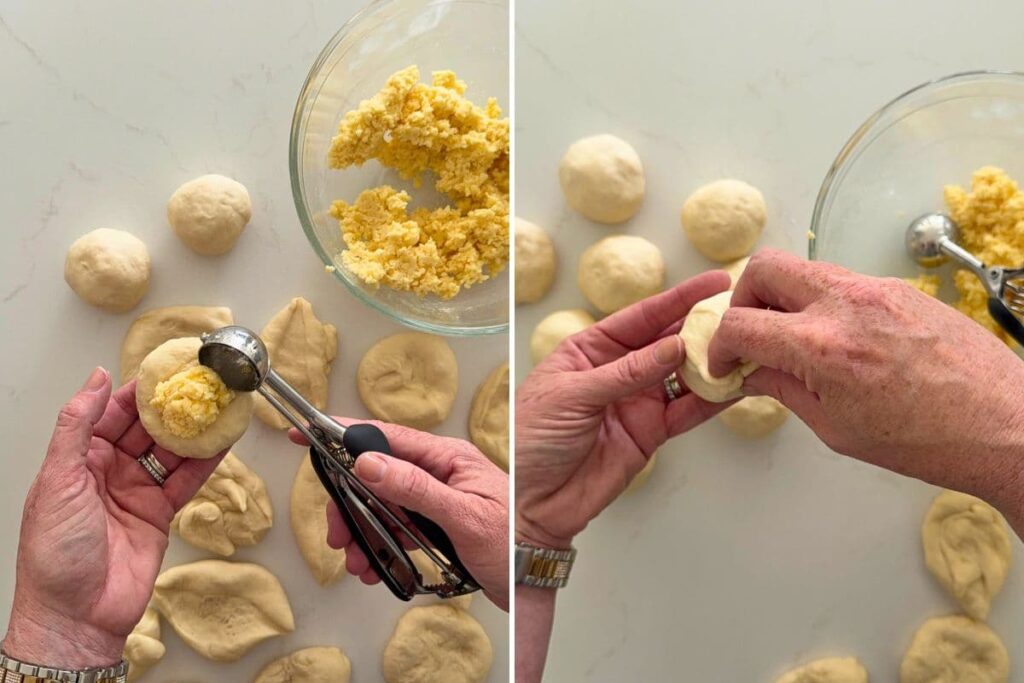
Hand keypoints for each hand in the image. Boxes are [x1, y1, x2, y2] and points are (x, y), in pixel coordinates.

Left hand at [3, 368, 225, 667]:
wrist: (76, 615)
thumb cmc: (54, 555)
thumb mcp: (58, 480)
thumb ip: (77, 426)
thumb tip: (94, 380)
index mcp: (78, 459)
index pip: (111, 413)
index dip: (137, 391)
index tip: (162, 371)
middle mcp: (108, 472)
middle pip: (146, 429)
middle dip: (171, 407)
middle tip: (198, 386)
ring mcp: (135, 492)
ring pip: (169, 452)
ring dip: (192, 431)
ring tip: (215, 409)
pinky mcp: (159, 514)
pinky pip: (185, 481)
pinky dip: (204, 463)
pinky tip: (220, 444)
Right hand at [288, 421, 508, 610]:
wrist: (535, 580)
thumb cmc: (514, 544)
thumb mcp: (463, 516)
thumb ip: (415, 488)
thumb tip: (369, 463)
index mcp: (448, 458)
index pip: (386, 436)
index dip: (343, 435)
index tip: (307, 432)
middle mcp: (440, 472)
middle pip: (376, 475)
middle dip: (350, 505)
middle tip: (338, 534)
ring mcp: (436, 498)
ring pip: (381, 505)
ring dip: (363, 533)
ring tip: (359, 561)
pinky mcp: (435, 523)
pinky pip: (395, 527)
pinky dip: (379, 546)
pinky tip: (375, 566)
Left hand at [515, 272, 732, 549]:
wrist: (533, 500)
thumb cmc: (533, 438)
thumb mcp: (572, 395)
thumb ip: (625, 373)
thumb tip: (672, 347)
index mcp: (590, 349)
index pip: (641, 316)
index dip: (677, 299)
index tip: (712, 283)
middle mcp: (618, 369)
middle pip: (667, 341)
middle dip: (701, 326)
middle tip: (738, 312)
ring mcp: (638, 400)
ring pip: (683, 374)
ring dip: (712, 362)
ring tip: (744, 346)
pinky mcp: (651, 431)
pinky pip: (687, 411)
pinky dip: (712, 400)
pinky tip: (735, 386)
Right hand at [707, 249, 1023, 532]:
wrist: (1004, 424)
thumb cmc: (929, 439)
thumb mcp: (836, 427)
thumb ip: (785, 389)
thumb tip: (754, 373)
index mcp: (821, 346)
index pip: (741, 323)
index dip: (719, 344)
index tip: (724, 360)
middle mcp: (845, 304)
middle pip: (764, 268)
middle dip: (743, 299)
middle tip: (749, 333)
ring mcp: (876, 289)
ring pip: (804, 270)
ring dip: (784, 298)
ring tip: (793, 340)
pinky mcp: (900, 288)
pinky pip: (842, 282)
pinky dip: (823, 302)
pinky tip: (835, 340)